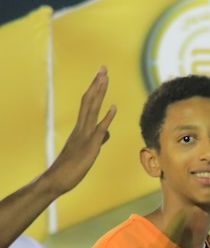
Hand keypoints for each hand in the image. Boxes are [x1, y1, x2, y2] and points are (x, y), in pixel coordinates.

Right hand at [39, 67, 116, 197]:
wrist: (57, 179)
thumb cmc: (72, 166)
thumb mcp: (89, 149)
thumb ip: (98, 138)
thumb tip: (107, 132)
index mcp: (81, 128)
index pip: (88, 103)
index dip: (95, 89)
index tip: (101, 76)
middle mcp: (81, 128)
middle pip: (89, 101)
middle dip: (97, 84)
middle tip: (103, 68)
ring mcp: (85, 135)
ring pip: (91, 109)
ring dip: (99, 93)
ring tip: (105, 78)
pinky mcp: (90, 146)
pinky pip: (99, 129)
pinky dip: (107, 117)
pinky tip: (114, 107)